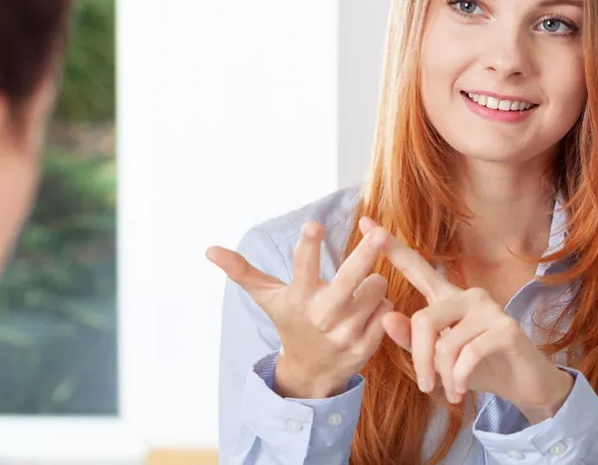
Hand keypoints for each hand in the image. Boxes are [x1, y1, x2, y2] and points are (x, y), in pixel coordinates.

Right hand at [207, 221, 392, 398]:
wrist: (310, 372)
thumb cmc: (291, 322)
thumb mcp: (268, 298)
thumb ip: (243, 272)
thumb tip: (209, 250)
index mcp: (298, 298)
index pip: (302, 268)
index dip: (307, 246)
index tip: (313, 224)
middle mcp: (322, 316)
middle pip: (349, 281)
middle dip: (364, 255)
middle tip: (378, 232)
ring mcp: (346, 333)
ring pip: (376, 289)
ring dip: (374, 281)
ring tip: (360, 289)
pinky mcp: (367, 345)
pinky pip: (388, 308)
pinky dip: (383, 304)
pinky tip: (370, 310)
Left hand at [362, 218, 574, 422]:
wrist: (524, 384)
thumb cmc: (481, 367)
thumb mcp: (440, 359)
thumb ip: (413, 341)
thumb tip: (386, 317)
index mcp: (449, 298)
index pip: (417, 268)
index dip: (391, 248)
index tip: (364, 221)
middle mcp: (470, 295)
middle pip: (423, 320)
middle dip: (420, 361)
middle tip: (425, 386)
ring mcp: (489, 309)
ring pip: (445, 343)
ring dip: (444, 376)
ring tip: (452, 390)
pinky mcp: (505, 328)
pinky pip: (467, 354)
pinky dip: (460, 378)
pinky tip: (463, 388)